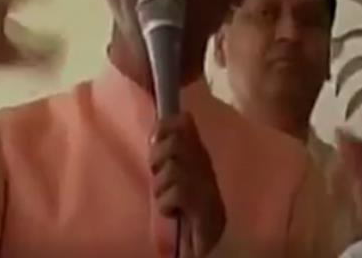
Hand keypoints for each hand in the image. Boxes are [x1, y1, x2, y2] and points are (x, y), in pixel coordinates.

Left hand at [149, 113, 225, 256]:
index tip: (153, 140)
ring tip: (164, 198)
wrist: (207, 239)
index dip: (165, 125)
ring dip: (161, 186)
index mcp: (197, 151)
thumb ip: (167, 152)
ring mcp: (207, 183)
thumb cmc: (185, 204)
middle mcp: (204, 162)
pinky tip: (172, 211)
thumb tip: (154, 130)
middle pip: (177, 141)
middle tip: (157, 172)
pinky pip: (177, 192)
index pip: (184, 121)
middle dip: (158, 156)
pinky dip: (167, 204)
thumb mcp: (172, 173)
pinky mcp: (205, 205)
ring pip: (174, 168)